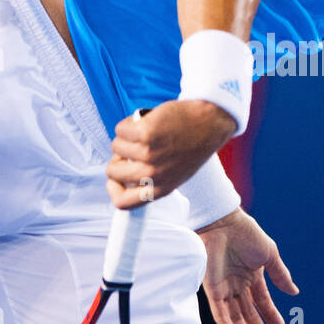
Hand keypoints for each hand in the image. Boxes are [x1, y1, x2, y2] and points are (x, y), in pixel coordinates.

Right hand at [106, 99, 234, 207]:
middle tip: (129, 148)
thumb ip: (152, 178)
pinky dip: (128, 124)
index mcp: (161, 188)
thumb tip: (122, 174)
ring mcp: (149, 154)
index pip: (123, 203)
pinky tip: (143, 121)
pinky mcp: (146, 133)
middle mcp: (153, 174)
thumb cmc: (193, 145)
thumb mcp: (176, 172)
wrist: (210, 122)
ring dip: (124, 137)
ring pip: (116, 146)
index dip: (113, 189)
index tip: (115, 178)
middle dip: (116, 158)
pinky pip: (121, 129)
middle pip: (112, 172)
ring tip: (143, 132)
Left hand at [198, 208, 298, 323]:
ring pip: (235, 320)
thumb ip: (280, 275)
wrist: (224, 223)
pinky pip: (221, 315)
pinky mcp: (212, 291)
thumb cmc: (246, 234)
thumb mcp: (269, 255)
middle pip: (248, 315)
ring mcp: (224, 289)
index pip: (262, 302)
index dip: (271, 316)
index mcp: (251, 276)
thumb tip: (294, 293)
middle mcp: (237, 286)